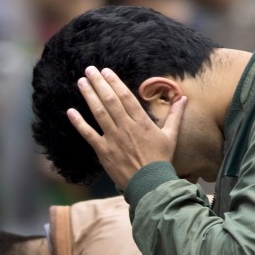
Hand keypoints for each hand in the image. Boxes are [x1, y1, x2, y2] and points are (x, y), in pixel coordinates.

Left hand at [66, 66, 186, 188]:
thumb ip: (175, 116)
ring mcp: (113, 139)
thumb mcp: (171, 137)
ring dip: (89, 96)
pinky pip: (89, 134)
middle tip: (89, 70)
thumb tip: (183, 99)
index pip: (126, 97)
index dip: (114, 82)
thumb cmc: (161, 161)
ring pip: (99, 113)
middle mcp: (126, 127)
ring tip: (81, 82)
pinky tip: (71, 111)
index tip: (106, 71)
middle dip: (99, 83)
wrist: (151, 185)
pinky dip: (79, 123)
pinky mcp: (104, 152)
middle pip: (110, 100)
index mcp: (142, 122)